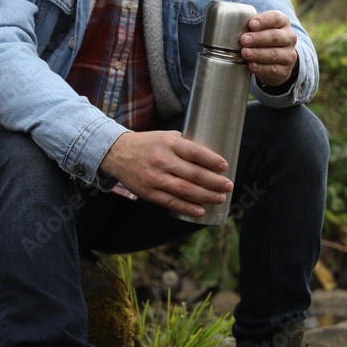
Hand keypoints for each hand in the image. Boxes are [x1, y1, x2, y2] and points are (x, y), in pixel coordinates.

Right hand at [99, 131, 232, 216]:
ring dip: (206, 196)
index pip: (196, 152)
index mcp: (169, 143)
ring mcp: (155, 178)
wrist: (117, 154)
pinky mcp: (149, 193)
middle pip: (194, 174)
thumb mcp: (165, 136)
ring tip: (220, 198)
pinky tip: (200, 210)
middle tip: (228, 186)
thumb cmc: (147, 144)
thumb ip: (185, 144)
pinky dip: (188, 208)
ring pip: (186, 190)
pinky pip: (172, 203)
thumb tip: (210, 156)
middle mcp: (162, 160)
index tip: (225, 166)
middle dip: (215, 182)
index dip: (212, 160)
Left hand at [239, 10, 297, 87]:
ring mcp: (289, 55)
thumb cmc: (263, 40)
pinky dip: (261, 68)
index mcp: (283, 22)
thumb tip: (233, 26)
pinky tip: (251, 65)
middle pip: (275, 37)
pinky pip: (273, 69)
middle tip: (244, 40)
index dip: (264, 21)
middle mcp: (289, 38)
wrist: (276, 62)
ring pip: (274, 54)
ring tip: (245, 53)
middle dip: (258, 38)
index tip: (251, 24)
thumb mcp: (260, 29)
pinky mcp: (285, 71)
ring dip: (258, 54)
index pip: (276, 18)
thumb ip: (250, 26)